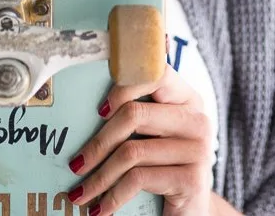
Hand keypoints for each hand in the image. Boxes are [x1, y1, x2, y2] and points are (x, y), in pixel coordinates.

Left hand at [65, 65, 214, 215]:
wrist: (189, 213)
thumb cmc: (162, 170)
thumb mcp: (152, 139)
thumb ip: (134, 119)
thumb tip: (79, 112)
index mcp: (187, 100)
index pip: (157, 73)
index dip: (124, 87)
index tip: (99, 111)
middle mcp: (197, 120)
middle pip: (135, 114)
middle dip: (98, 143)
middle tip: (76, 164)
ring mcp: (198, 149)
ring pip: (132, 151)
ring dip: (99, 176)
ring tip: (80, 193)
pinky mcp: (193, 179)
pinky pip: (139, 178)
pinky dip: (113, 196)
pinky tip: (100, 209)